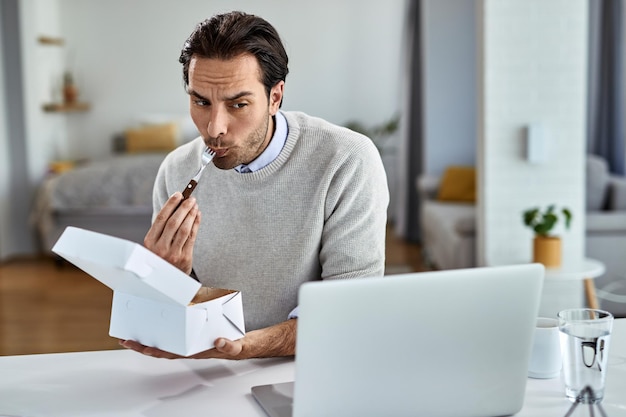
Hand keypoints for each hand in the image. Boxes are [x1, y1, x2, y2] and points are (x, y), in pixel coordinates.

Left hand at [119, 319, 296, 359]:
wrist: (248, 343)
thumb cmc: (239, 344)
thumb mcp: (237, 345)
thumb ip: (230, 345)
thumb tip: (219, 341)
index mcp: (196, 350)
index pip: (170, 351)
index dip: (153, 349)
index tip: (138, 345)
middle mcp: (189, 345)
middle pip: (162, 347)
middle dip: (143, 344)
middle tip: (125, 338)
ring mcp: (190, 339)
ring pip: (166, 339)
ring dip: (150, 335)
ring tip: (135, 329)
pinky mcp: (194, 331)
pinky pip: (175, 330)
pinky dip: (164, 327)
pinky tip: (156, 321)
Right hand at [144, 192, 199, 273]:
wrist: (165, 281)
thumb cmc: (160, 258)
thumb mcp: (154, 245)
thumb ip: (162, 229)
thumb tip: (176, 205)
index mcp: (149, 242)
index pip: (161, 219)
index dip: (170, 205)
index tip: (178, 195)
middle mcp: (160, 248)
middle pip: (173, 222)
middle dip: (183, 208)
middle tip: (190, 198)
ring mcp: (173, 254)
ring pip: (184, 229)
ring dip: (191, 214)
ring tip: (195, 205)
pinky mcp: (185, 258)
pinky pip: (192, 237)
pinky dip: (196, 224)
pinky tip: (197, 216)